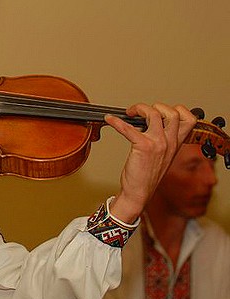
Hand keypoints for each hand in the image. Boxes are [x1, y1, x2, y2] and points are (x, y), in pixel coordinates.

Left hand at [105, 103, 195, 223]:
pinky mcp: (143, 147)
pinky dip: (116, 122)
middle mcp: (170, 142)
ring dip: (139, 108)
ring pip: (154, 114)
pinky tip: (109, 119)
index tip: (160, 111)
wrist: (139, 193)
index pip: (189, 119)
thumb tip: (148, 123)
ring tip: (128, 113)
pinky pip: (129, 128)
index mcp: (176, 143)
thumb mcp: (161, 155)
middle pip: (173, 112)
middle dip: (155, 106)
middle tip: (140, 111)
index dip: (177, 110)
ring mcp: (158, 144)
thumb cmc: (146, 175)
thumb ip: (162, 140)